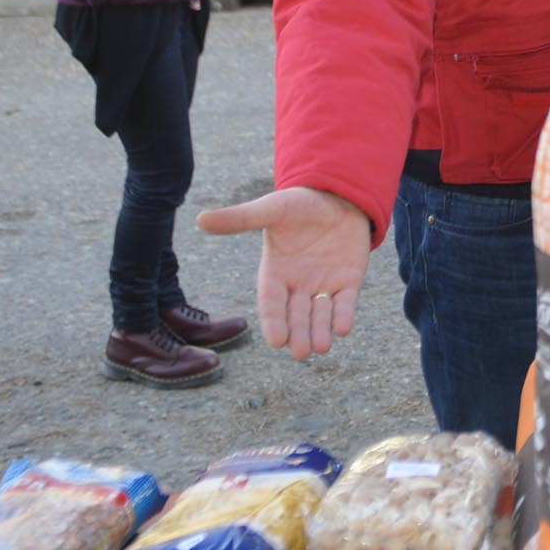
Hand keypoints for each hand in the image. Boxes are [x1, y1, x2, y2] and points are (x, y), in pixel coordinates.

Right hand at [196, 186, 372, 357]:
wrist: (338, 195)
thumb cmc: (300, 203)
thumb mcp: (271, 210)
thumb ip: (240, 218)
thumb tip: (201, 219)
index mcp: (275, 272)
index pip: (271, 302)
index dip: (273, 321)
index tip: (276, 340)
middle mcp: (298, 284)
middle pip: (296, 315)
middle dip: (297, 334)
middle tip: (299, 353)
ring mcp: (324, 284)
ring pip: (320, 314)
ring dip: (319, 331)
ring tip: (320, 348)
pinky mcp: (349, 280)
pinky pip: (345, 302)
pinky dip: (343, 315)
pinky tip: (343, 329)